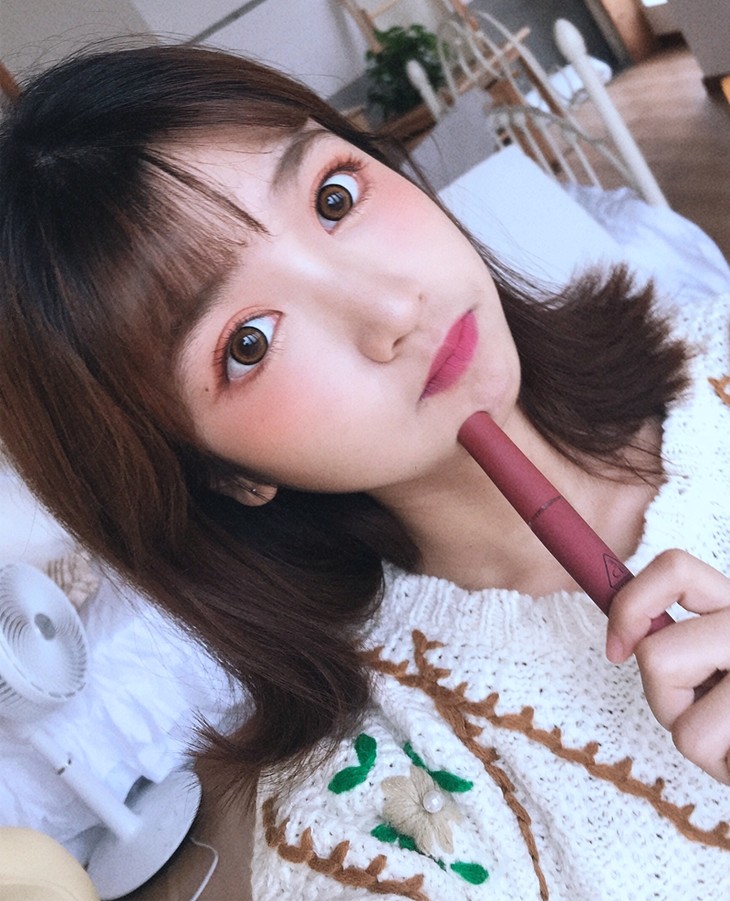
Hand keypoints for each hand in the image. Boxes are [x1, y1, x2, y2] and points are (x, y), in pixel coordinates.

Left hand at [606, 549, 729, 782]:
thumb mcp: (715, 661)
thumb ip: (680, 642)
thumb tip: (620, 638)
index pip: (674, 568)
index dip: (630, 605)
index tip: (618, 648)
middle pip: (657, 657)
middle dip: (665, 700)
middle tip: (705, 712)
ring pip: (682, 724)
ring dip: (700, 743)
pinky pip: (704, 747)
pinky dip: (722, 766)